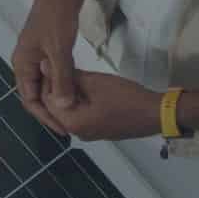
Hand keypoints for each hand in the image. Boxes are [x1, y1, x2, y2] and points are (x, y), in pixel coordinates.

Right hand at [12, 0, 84, 135]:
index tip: (63, 129)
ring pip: (48, 83)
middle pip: (37, 93)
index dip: (45, 116)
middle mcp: (26, 60)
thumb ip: (61, 80)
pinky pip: (56, 71)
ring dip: (60, 96)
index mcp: (22, 63)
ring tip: (76, 112)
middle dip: (52, 109)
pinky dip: (66, 82)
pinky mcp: (50, 46)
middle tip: (71, 125)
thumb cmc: (55, 13)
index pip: (30, 99)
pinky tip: (78, 89)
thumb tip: (62, 108)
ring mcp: (38, 53)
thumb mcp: (59, 50)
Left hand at [46, 70, 162, 140]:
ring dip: (70, 93)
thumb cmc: (124, 97)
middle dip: (58, 87)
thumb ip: (68, 75)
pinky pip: (82, 116)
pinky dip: (81, 102)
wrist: (154, 114)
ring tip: (77, 74)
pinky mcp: (99, 131)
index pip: (46, 100)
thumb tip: (44, 65)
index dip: (48, 80)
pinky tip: (88, 88)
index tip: (54, 62)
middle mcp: (76, 133)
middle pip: (57, 107)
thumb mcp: (94, 82)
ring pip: (70, 111)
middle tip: (66, 67)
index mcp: (72, 122)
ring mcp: (89, 134)